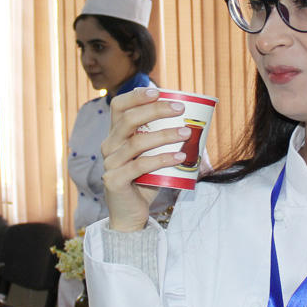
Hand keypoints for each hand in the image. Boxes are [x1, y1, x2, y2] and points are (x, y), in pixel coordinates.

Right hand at [100, 87, 191, 231]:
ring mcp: (110, 164)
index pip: (118, 106)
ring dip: (164, 135)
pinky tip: (180, 157)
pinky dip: (162, 159)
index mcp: (116, 135)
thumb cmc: (145, 181)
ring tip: (186, 133)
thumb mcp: (153, 155)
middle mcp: (109, 146)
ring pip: (136, 142)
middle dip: (156, 110)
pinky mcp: (115, 180)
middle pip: (128, 120)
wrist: (130, 214)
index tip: (158, 91)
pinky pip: (140, 166)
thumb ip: (164, 140)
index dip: (136, 96)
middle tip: (180, 109)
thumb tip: (197, 124)